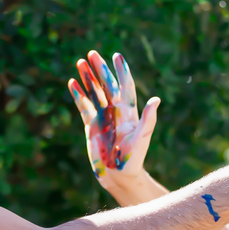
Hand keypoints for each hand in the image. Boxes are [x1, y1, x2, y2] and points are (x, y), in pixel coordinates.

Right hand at [67, 50, 159, 190]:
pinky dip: (78, 95)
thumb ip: (148, 120)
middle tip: (92, 53)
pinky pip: (84, 107)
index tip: (117, 56)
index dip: (121, 71)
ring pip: (94, 93)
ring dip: (88, 78)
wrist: (120, 176)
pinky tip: (72, 83)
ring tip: (80, 62)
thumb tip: (156, 100)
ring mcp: (103, 117)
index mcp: (129, 112)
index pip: (125, 86)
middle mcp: (116, 111)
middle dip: (100, 69)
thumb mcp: (142, 139)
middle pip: (107, 85)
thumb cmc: (134, 159)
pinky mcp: (92, 126)